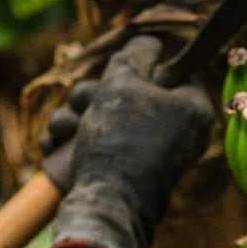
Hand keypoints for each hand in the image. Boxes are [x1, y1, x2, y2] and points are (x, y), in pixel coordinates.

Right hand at [41, 36, 214, 247]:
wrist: (105, 204)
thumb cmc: (119, 140)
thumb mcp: (123, 81)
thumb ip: (136, 55)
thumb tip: (150, 43)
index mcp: (193, 108)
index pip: (170, 70)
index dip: (138, 68)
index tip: (120, 77)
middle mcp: (177, 131)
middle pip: (131, 91)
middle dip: (94, 94)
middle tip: (84, 104)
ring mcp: (149, 153)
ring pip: (106, 115)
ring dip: (75, 117)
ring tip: (63, 131)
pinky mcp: (122, 170)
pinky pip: (98, 142)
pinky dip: (73, 141)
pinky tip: (54, 145)